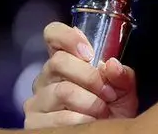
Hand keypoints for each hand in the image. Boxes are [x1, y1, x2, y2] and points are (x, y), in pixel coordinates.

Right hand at [22, 22, 138, 128]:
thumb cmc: (112, 111)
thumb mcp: (123, 90)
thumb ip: (121, 75)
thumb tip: (112, 65)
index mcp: (64, 62)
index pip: (53, 34)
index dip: (68, 37)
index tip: (89, 53)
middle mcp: (46, 77)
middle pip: (59, 61)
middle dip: (90, 77)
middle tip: (108, 93)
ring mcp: (37, 100)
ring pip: (63, 91)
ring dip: (90, 103)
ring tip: (102, 112)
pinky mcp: (34, 122)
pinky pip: (59, 117)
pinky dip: (82, 121)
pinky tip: (89, 123)